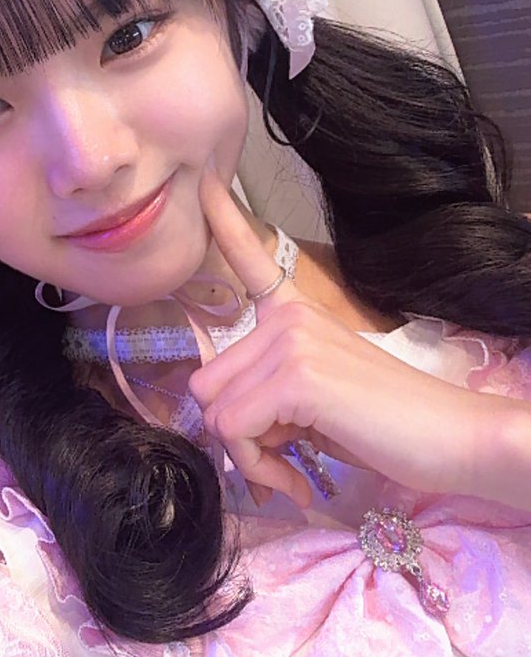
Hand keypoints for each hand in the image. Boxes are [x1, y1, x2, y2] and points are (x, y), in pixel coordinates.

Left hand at [187, 169, 515, 507]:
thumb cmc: (387, 425)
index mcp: (294, 313)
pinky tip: (297, 480)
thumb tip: (221, 427)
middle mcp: (286, 316)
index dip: (223, 219)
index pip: (251, 259)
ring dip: (247, 457)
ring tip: (291, 471)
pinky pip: (235, 432)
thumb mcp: (314, 400)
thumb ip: (267, 396)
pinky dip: (260, 469)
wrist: (452, 438)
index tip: (205, 176)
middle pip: (206, 383)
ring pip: (215, 412)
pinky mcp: (295, 375)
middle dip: (235, 435)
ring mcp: (290, 340)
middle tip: (282, 459)